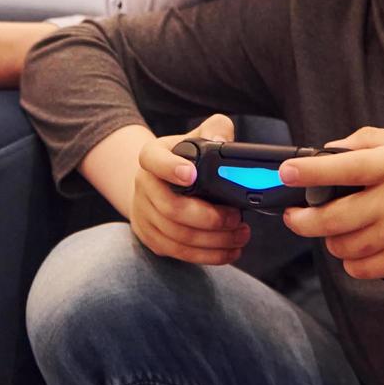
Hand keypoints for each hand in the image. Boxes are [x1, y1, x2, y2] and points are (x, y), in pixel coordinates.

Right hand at [131, 114, 250, 264]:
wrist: (157, 182)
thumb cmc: (185, 157)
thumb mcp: (199, 136)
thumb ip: (216, 129)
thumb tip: (223, 140)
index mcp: (152, 156)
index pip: (154, 160)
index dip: (171, 169)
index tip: (193, 175)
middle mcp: (142, 184)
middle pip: (172, 208)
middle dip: (210, 218)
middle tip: (237, 217)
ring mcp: (143, 213)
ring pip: (177, 236)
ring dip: (214, 241)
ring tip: (241, 235)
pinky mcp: (150, 237)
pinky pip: (178, 252)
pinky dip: (207, 255)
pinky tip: (229, 251)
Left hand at [279, 127, 383, 279]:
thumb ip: (365, 142)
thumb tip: (327, 151)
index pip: (340, 168)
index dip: (308, 171)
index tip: (285, 172)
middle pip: (330, 218)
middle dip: (301, 219)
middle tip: (294, 215)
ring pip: (340, 246)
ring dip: (330, 239)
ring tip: (338, 227)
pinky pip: (358, 268)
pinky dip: (351, 259)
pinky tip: (360, 246)